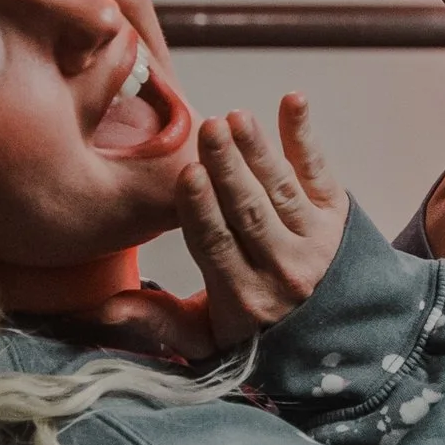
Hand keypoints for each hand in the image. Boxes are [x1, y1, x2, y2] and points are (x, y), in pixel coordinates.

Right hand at [177, 98, 348, 349]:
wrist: (341, 344)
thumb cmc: (262, 338)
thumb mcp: (209, 343)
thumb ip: (160, 322)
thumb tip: (103, 310)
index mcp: (244, 299)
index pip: (217, 245)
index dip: (203, 209)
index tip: (187, 173)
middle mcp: (284, 270)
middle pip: (251, 212)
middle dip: (230, 169)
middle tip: (211, 130)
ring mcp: (317, 242)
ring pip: (281, 190)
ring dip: (258, 151)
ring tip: (236, 118)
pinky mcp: (340, 217)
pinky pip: (321, 173)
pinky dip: (306, 136)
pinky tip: (293, 101)